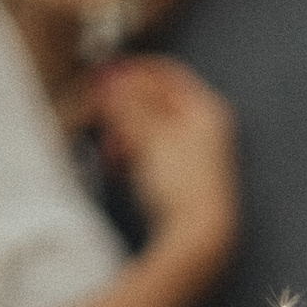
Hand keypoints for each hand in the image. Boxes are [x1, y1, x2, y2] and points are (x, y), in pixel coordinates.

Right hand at [84, 55, 237, 278]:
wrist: (198, 235)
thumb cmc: (182, 185)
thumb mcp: (148, 135)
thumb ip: (127, 103)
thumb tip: (111, 79)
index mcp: (206, 108)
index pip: (165, 72)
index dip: (131, 72)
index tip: (105, 76)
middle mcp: (206, 126)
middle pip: (155, 100)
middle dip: (124, 107)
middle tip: (100, 113)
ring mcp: (196, 150)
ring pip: (150, 127)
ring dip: (124, 132)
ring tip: (109, 148)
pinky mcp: (184, 173)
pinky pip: (152, 151)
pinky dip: (133, 152)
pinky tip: (118, 165)